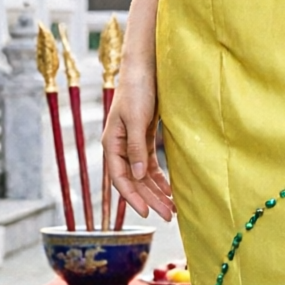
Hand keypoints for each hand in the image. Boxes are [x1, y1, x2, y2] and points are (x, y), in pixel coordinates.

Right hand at [106, 58, 174, 220]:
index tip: (148, 212)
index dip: (133, 197)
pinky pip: (149, 166)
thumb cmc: (137, 89)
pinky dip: (159, 179)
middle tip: (168, 216)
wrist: (145, 68)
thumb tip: (136, 175)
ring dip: (156, 192)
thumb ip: (135, 147)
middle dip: (150, 199)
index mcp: (111, 143)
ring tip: (172, 209)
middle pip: (134, 181)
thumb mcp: (136, 118)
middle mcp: (119, 147)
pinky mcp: (144, 139)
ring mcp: (131, 144)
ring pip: (142, 176)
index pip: (120, 178)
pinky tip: (169, 190)